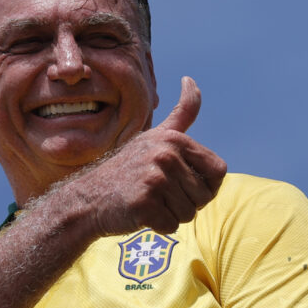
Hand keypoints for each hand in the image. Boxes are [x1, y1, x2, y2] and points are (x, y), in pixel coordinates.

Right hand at [62, 76, 226, 235]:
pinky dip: (158, 225)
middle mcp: (165, 155)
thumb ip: (181, 114)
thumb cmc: (127, 170)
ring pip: (190, 213)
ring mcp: (155, 178)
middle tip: (157, 193)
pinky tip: (139, 213)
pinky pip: (172, 225)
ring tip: (148, 201)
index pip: (219, 171)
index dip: (205, 183)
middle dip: (186, 202)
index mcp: (173, 139)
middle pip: (205, 195)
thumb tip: (192, 81)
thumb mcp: (155, 137)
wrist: (88, 198)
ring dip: (171, 214)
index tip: (181, 182)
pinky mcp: (145, 203)